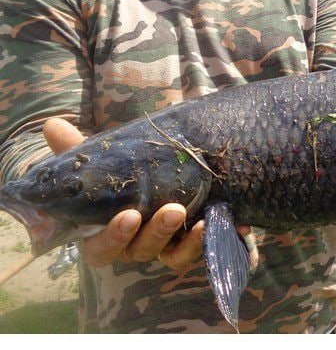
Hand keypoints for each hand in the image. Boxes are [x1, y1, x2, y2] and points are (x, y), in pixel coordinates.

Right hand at [42, 118, 249, 269]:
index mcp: (109, 230)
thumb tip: (52, 125)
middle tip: (172, 210)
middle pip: (141, 251)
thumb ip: (80, 149)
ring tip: (201, 218)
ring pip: (175, 255)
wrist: (178, 171)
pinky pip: (209, 250)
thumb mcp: (107, 159)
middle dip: (156, 232)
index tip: (128, 213)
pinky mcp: (200, 243)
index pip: (100, 247)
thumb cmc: (130, 171)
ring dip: (189, 241)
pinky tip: (239, 222)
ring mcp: (170, 246)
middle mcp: (139, 243)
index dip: (112, 236)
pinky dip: (222, 237)